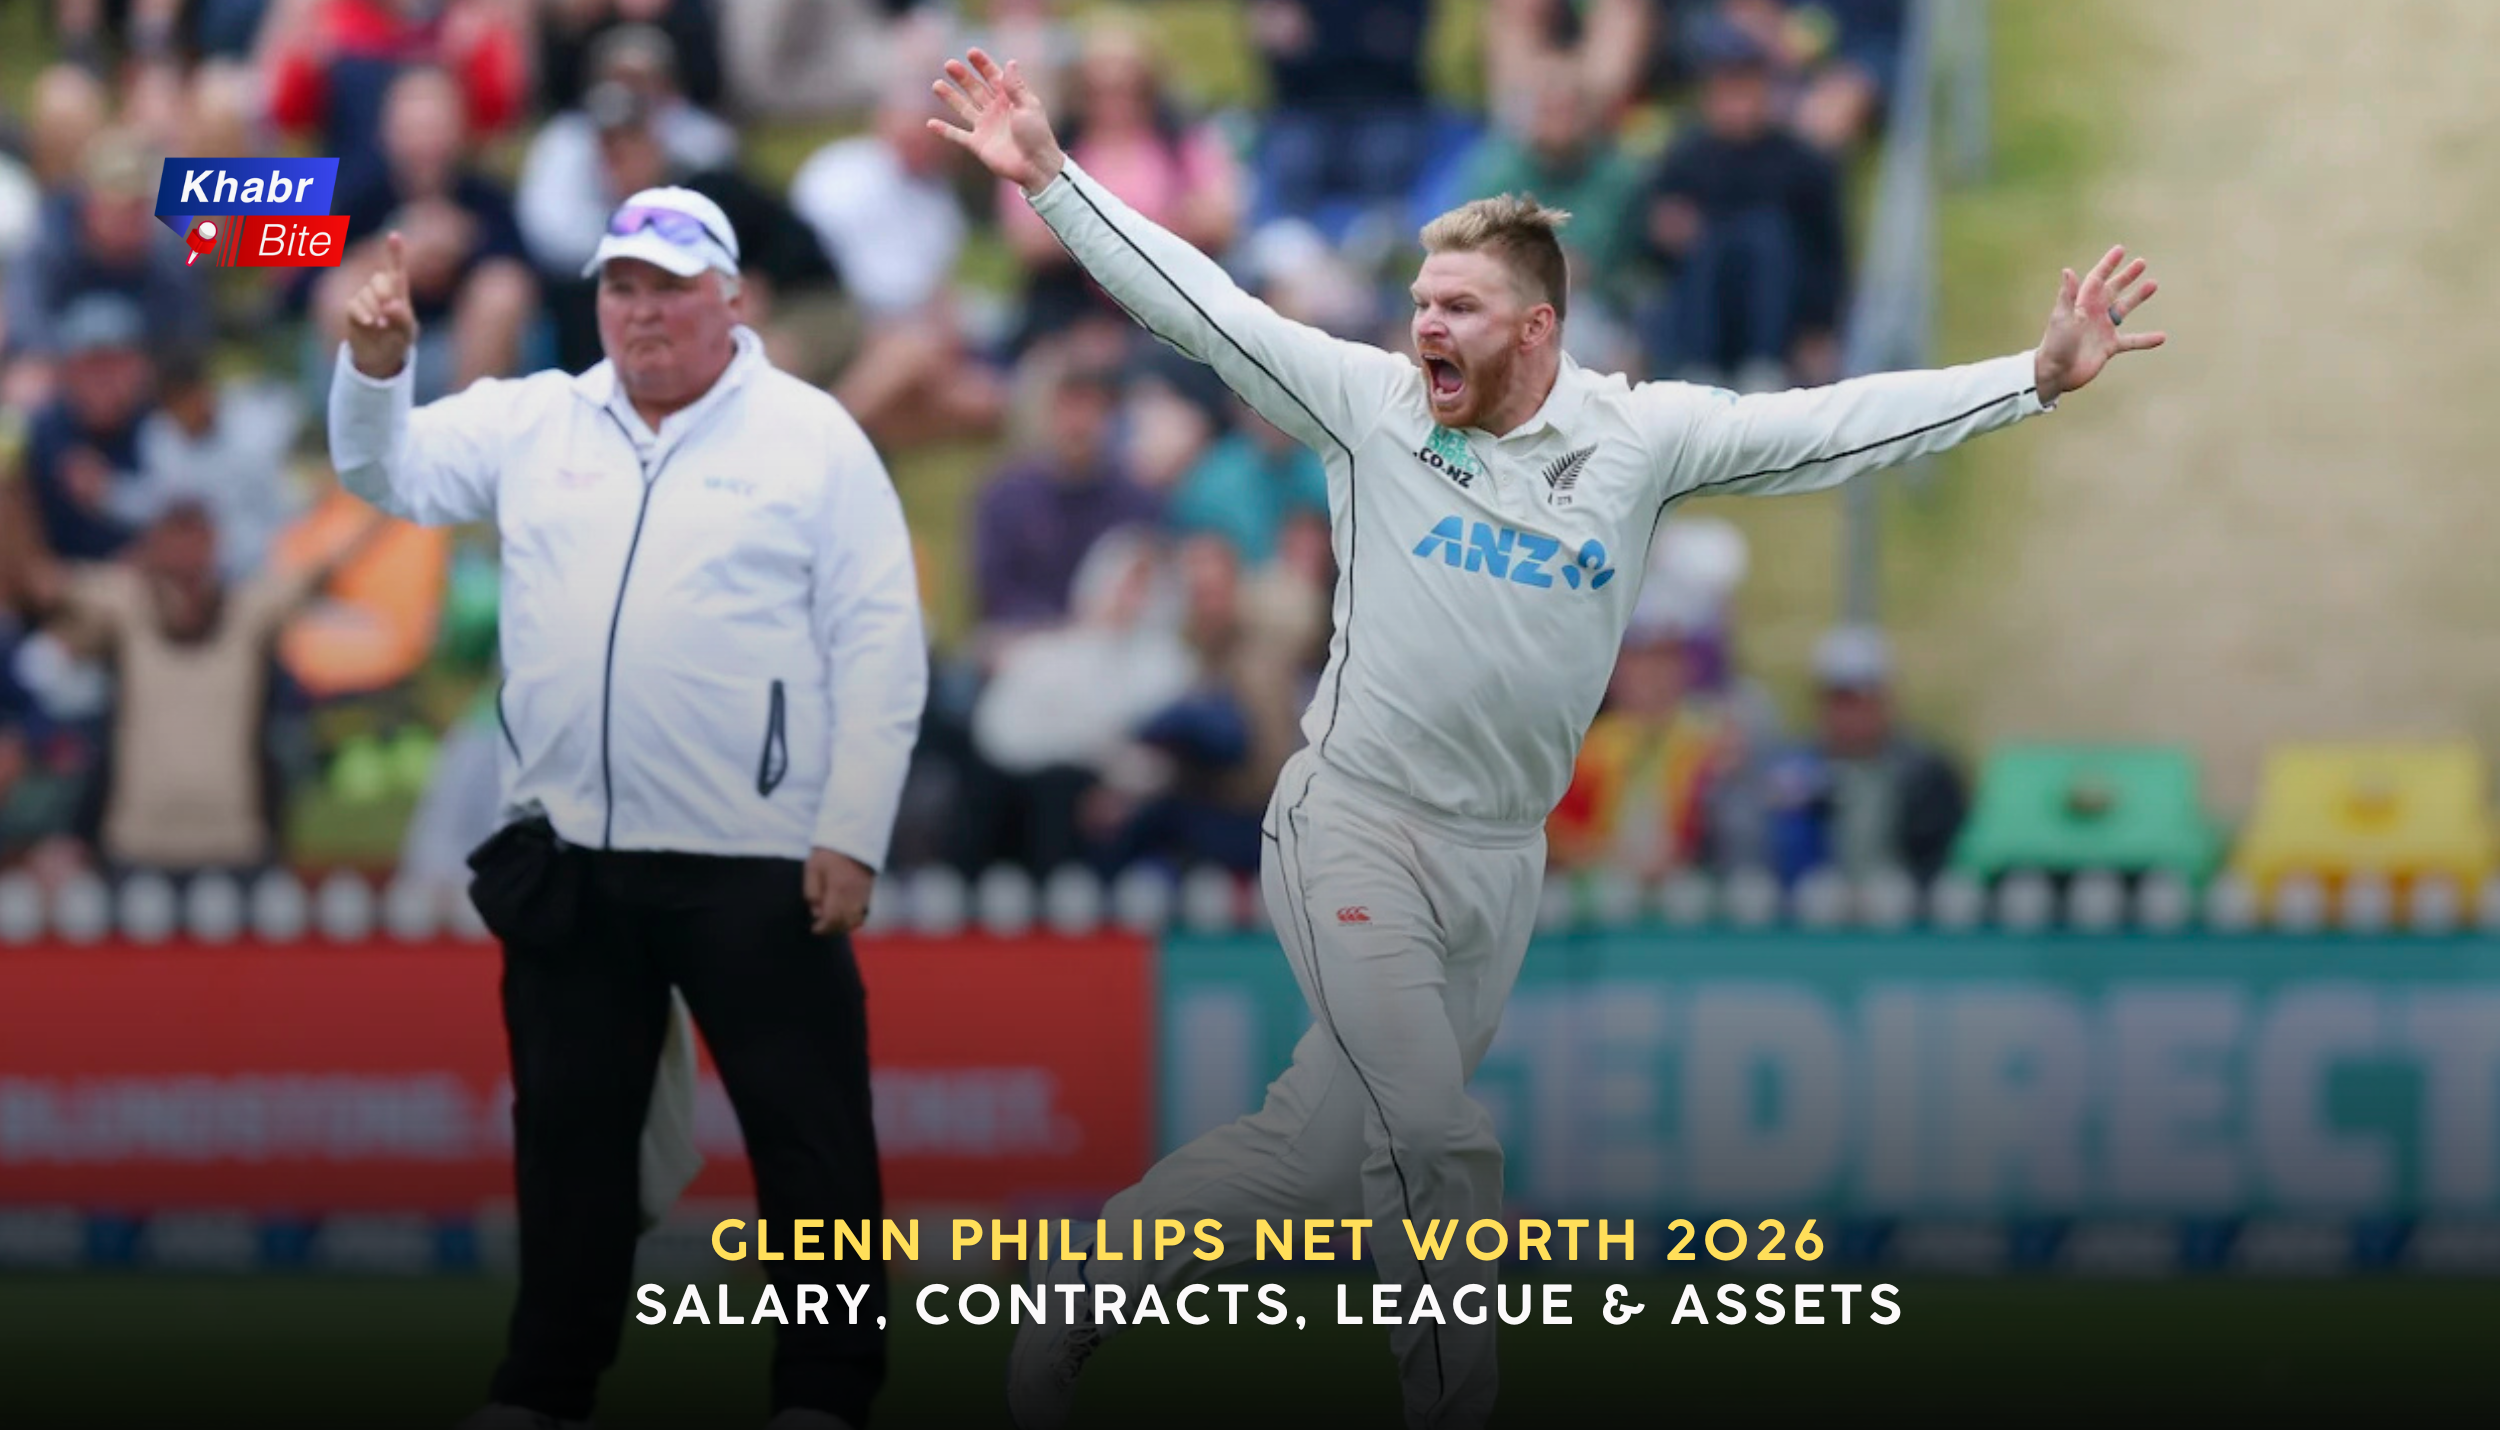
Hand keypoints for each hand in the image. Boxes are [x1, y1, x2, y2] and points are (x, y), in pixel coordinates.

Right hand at [343, 231, 417, 379]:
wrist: (380, 356)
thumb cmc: (399, 340)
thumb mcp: (408, 332)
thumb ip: (403, 317)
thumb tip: (390, 304)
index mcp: (399, 291)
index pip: (397, 269)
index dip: (394, 252)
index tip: (393, 235)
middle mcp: (380, 290)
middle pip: (379, 279)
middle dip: (384, 293)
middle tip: (389, 310)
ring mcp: (365, 298)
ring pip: (366, 294)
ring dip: (375, 310)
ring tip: (382, 326)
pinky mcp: (352, 308)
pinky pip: (354, 305)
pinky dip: (363, 314)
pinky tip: (370, 323)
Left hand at [804, 847, 875, 935]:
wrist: (852, 839)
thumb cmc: (828, 854)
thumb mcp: (813, 869)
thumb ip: (812, 892)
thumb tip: (816, 912)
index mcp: (838, 889)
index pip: (832, 917)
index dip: (822, 927)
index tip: (814, 929)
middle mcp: (853, 895)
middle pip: (844, 922)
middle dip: (831, 929)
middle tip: (820, 928)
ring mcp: (863, 895)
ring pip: (855, 920)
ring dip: (842, 927)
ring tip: (831, 924)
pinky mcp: (868, 893)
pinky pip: (863, 914)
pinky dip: (854, 921)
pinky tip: (844, 918)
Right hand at [929, 48, 1065, 196]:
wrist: (1035, 166)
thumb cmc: (1037, 135)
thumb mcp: (1028, 106)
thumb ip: (1015, 86)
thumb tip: (1010, 62)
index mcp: (1010, 99)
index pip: (993, 77)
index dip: (983, 65)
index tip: (971, 52)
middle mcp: (995, 111)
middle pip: (975, 89)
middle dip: (963, 77)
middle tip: (949, 64)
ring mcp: (985, 127)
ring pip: (963, 108)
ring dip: (950, 97)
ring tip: (937, 85)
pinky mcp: (978, 144)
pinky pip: (958, 135)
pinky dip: (945, 130)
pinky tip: (931, 123)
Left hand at [2035, 244, 2164, 404]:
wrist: (2055, 373)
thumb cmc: (2055, 344)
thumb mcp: (2062, 318)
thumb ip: (2068, 296)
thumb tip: (2068, 270)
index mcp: (2082, 304)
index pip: (2097, 279)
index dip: (2108, 264)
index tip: (2120, 249)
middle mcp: (2093, 314)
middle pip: (2113, 290)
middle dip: (2126, 276)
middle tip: (2141, 262)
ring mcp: (2102, 329)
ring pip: (2123, 309)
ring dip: (2138, 297)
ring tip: (2153, 284)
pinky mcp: (2108, 347)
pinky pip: (2131, 341)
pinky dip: (2146, 339)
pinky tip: (2162, 337)